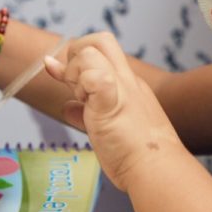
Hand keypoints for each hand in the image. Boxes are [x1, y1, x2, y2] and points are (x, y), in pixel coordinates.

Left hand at [44, 32, 183, 190]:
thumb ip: (86, 114)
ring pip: (92, 50)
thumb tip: (68, 107)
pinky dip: (82, 83)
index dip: (74, 58)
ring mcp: (121, 89)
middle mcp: (126, 81)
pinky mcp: (110, 102)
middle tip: (71, 80)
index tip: (53, 68)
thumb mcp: (108, 128)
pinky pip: (94, 76)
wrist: (158, 170)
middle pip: (101, 40)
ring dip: (75, 71)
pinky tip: (83, 104)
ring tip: (81, 100)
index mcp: (128, 86)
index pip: (100, 54)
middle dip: (76, 51)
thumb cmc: (137, 156)